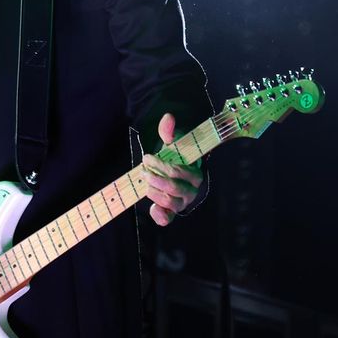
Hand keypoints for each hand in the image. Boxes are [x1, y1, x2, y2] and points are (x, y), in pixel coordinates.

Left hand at [141, 112, 202, 226]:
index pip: (177, 171)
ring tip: (144, 180)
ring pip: (169, 202)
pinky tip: (152, 208)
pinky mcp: (172, 212)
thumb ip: (169, 130)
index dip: (160, 165)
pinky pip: (167, 219)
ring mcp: (182, 202)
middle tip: (142, 169)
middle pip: (172, 187)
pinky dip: (159, 216)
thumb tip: (168, 117)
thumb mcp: (172, 141)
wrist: (171, 168)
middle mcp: (192, 190)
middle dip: (153, 177)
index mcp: (195, 173)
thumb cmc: (173, 155)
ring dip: (152, 191)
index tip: (146, 158)